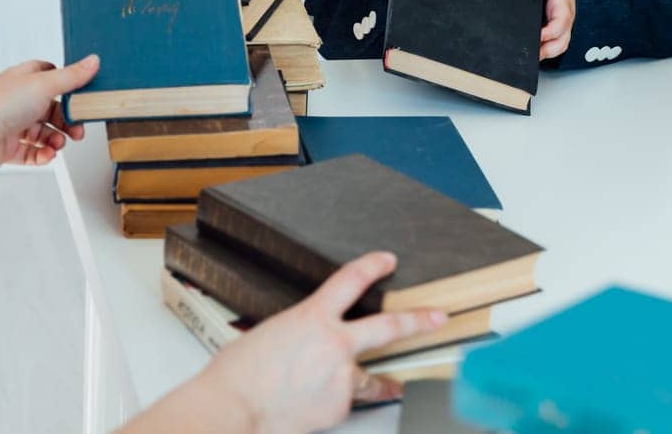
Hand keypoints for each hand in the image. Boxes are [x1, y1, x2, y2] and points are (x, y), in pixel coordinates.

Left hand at [0, 56, 97, 186]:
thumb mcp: (44, 85)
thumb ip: (72, 77)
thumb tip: (93, 61)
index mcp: (22, 80)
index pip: (48, 75)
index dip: (66, 84)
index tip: (81, 94)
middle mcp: (16, 101)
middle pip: (50, 109)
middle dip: (66, 121)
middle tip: (77, 130)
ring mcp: (10, 124)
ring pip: (42, 132)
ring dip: (55, 140)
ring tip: (58, 145)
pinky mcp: (6, 147)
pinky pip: (30, 152)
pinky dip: (41, 155)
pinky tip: (47, 156)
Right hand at [200, 252, 445, 432]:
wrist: (233, 409)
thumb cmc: (239, 375)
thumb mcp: (271, 334)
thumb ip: (300, 333)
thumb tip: (308, 342)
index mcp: (313, 317)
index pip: (351, 279)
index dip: (373, 266)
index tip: (386, 261)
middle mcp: (335, 343)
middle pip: (389, 326)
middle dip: (418, 320)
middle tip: (438, 317)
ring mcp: (342, 376)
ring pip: (371, 376)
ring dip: (381, 381)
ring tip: (391, 384)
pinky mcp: (340, 406)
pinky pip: (347, 402)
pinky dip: (336, 403)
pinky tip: (314, 405)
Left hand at [531, 0, 574, 60]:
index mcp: (565, 9)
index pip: (560, 24)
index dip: (550, 32)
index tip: (539, 35)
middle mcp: (564, 24)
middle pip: (560, 43)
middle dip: (547, 50)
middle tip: (532, 52)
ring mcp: (560, 33)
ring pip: (556, 49)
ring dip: (544, 54)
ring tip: (529, 56)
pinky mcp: (553, 38)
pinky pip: (550, 49)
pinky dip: (541, 54)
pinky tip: (528, 54)